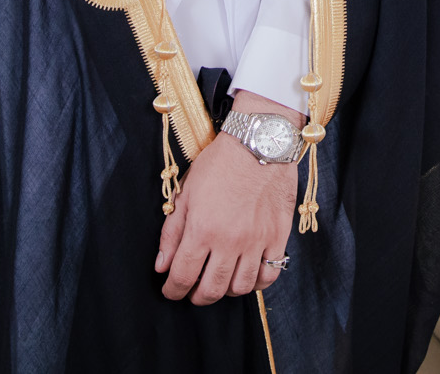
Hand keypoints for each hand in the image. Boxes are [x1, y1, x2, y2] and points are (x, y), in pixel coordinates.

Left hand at [155, 91, 299, 303]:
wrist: (259, 143)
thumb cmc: (220, 164)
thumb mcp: (186, 193)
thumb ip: (172, 233)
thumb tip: (161, 267)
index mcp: (202, 230)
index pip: (182, 276)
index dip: (172, 290)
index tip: (170, 290)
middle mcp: (229, 241)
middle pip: (211, 290)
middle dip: (196, 297)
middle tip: (192, 291)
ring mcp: (257, 241)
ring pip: (240, 288)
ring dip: (225, 292)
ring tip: (219, 282)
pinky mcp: (278, 237)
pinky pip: (269, 274)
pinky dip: (256, 283)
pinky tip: (246, 275)